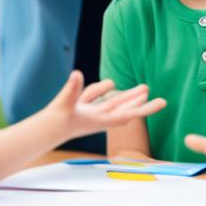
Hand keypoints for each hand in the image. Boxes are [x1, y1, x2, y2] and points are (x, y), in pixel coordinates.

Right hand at [46, 71, 165, 140]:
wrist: (43, 131)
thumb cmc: (56, 120)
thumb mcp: (65, 103)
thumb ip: (72, 90)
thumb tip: (76, 74)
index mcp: (101, 119)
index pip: (128, 113)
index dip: (146, 109)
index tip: (162, 104)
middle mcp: (99, 118)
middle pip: (125, 110)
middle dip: (141, 103)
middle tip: (161, 100)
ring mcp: (90, 113)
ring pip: (114, 103)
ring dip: (128, 97)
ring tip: (143, 90)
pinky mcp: (81, 109)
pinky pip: (96, 98)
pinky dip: (103, 90)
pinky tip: (111, 83)